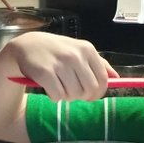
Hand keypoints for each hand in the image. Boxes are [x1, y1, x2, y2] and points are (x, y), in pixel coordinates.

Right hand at [3, 33, 118, 100]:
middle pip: (89, 89)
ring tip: (60, 87)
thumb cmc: (56, 50)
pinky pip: (57, 96)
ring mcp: (60, 64)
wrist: (27, 45)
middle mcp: (75, 56)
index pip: (103, 79)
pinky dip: (54, 97)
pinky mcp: (45, 73)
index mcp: (87, 49)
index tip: (90, 95)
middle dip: (82, 96)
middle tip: (73, 92)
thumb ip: (99, 63)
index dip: (98, 92)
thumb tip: (117, 78)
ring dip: (67, 97)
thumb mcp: (79, 50)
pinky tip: (50, 88)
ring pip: (73, 95)